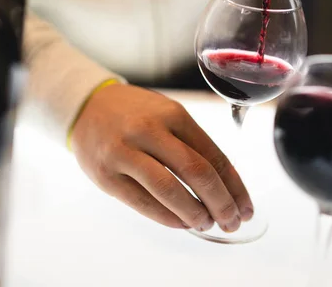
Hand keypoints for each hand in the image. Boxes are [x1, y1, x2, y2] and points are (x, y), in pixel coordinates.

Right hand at [70, 83, 253, 231]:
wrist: (86, 106)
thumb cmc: (136, 115)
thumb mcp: (167, 115)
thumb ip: (193, 144)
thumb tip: (226, 185)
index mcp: (174, 114)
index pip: (214, 156)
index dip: (235, 186)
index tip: (245, 207)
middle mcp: (150, 131)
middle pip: (197, 172)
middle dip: (221, 203)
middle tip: (231, 222)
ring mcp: (125, 152)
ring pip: (169, 189)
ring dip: (195, 214)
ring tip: (206, 224)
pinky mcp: (106, 175)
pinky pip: (142, 202)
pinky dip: (167, 217)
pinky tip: (181, 223)